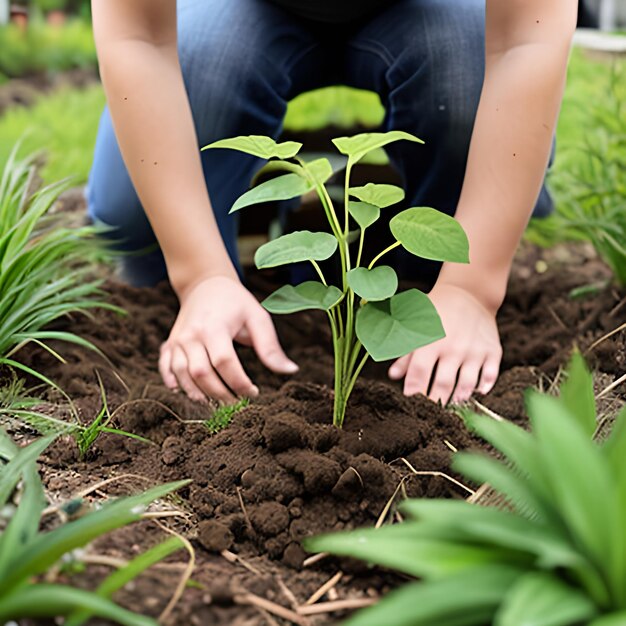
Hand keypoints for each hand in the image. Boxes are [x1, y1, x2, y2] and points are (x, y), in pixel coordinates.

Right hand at [159, 276, 297, 402]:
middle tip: (237, 403)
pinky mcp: (170, 344)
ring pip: (183, 375)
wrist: (206, 284)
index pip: (224, 362)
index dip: (239, 382)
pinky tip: (188, 392)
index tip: (254, 393)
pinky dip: (174, 383)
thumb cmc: (236, 302)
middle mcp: (191, 334)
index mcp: (214, 327)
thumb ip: (270, 347)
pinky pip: (165, 368)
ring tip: (218, 403)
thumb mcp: (257, 318)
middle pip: (202, 373)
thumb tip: (290, 371)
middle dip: (220, 394)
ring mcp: (177, 340)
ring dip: (199, 394)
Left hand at [388, 283, 501, 404]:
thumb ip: (405, 350)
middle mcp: (453, 347)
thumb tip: (393, 375)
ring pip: (467, 384)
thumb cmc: (436, 311)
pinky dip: (484, 387)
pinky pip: (490, 375)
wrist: (470, 293)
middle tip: (430, 413)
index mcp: (431, 341)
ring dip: (458, 398)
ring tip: (451, 406)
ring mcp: (474, 350)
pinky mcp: (492, 351)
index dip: (414, 391)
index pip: (419, 373)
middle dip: (434, 402)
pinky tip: (476, 392)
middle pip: (443, 384)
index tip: (410, 403)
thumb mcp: (416, 324)